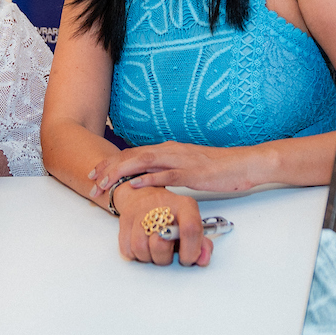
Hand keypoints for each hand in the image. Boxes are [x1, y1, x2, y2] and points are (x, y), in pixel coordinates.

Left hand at [87, 141, 248, 195]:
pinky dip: (148, 179)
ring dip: (121, 172)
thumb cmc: (217, 168)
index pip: (133, 154)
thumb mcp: (187, 167)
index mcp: (168, 150)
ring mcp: (181, 160)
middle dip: (108, 168)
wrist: (244, 163)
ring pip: (143, 163)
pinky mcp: (192, 172)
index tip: (94, 173)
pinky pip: (167, 175)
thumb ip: (168, 171)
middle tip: (91, 181)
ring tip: (105, 183)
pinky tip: (134, 185)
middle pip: (132, 156)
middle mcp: (170, 151)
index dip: (111, 163)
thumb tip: (151, 181)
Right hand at [113, 184, 211, 266]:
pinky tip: (143, 245)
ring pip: (140, 249)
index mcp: (185, 206)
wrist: (145, 195)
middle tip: (167, 252)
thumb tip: (203, 259)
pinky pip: (126, 249)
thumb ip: (202, 244)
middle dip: (164, 258)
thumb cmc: (171, 213)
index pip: (190, 229)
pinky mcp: (125, 219)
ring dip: (148, 257)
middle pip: (160, 244)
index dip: (190, 251)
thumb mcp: (191, 223)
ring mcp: (140, 211)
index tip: (186, 259)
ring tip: (154, 249)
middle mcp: (162, 205)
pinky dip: (135, 254)